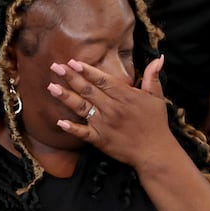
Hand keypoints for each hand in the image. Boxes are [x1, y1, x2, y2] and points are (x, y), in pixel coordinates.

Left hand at [47, 57, 179, 171]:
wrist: (154, 152)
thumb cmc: (156, 123)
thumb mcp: (157, 97)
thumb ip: (153, 77)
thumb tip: (158, 58)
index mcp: (125, 96)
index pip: (102, 79)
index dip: (86, 70)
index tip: (72, 62)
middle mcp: (112, 108)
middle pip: (87, 90)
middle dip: (70, 77)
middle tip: (54, 67)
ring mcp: (104, 124)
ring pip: (81, 107)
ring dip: (65, 97)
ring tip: (51, 87)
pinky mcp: (100, 140)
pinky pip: (83, 133)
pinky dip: (71, 128)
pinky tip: (59, 121)